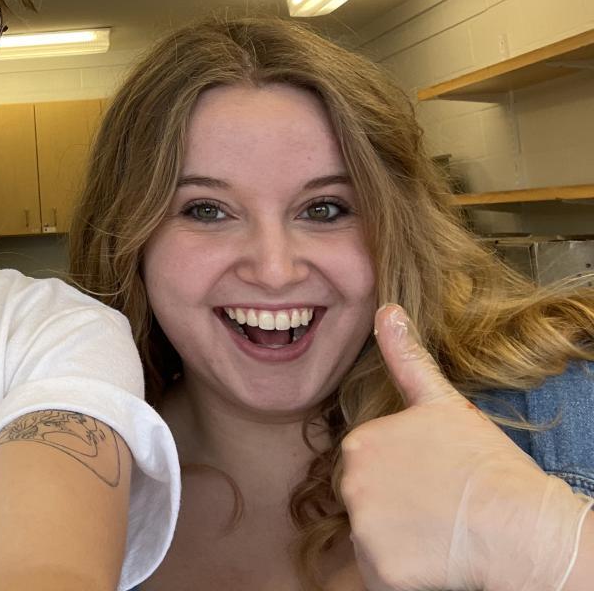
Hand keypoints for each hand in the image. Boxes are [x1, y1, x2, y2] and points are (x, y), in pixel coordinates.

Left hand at [341, 304, 592, 590]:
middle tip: (440, 510)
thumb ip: (407, 360)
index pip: (369, 469)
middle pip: (366, 504)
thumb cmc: (488, 464)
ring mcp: (364, 527)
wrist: (522, 524)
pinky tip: (437, 562)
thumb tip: (386, 310)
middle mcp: (351, 482)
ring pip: (374, 540)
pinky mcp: (380, 569)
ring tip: (442, 534)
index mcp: (360, 443)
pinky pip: (383, 577)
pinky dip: (404, 576)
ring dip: (400, 542)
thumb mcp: (444, 403)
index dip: (404, 479)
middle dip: (395, 510)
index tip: (435, 482)